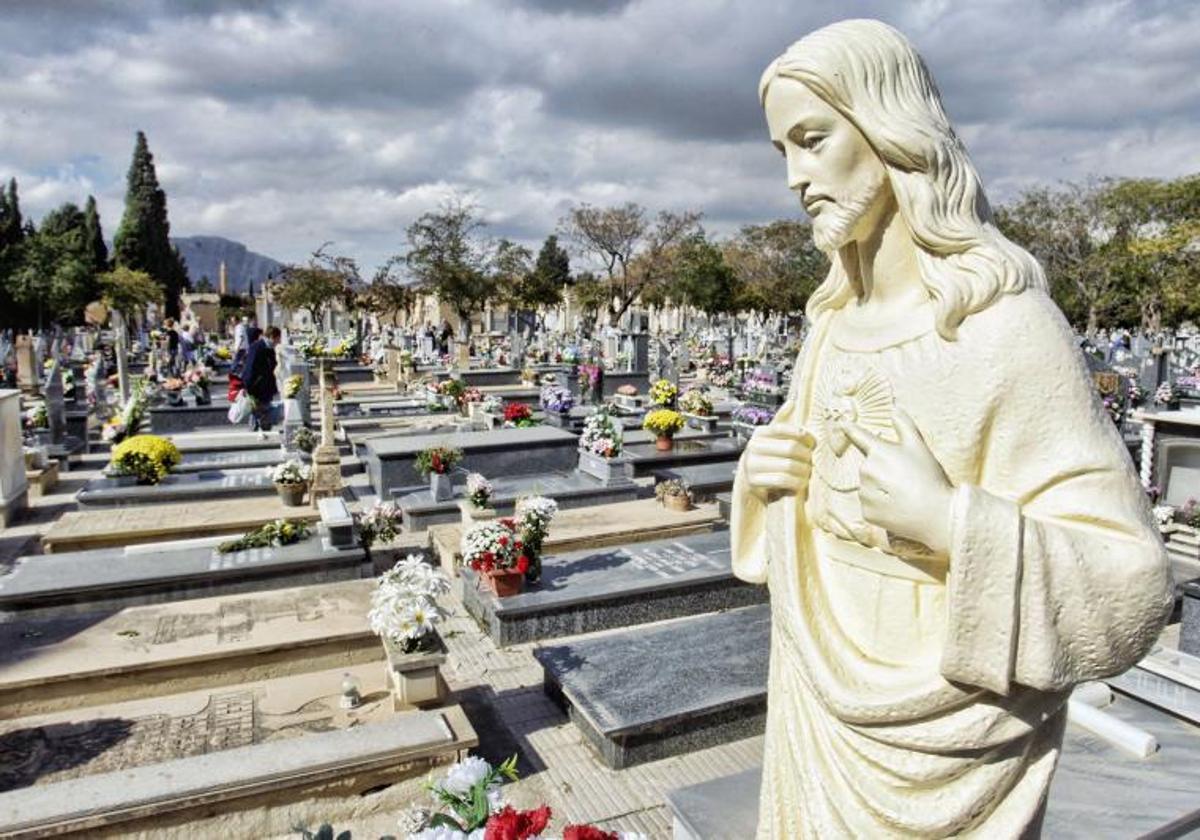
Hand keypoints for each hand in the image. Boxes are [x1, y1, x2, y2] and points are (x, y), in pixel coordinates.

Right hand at [742, 403, 815, 502]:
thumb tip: (792, 401)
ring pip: (788, 466)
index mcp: (760, 433)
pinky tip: (800, 484)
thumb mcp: (772, 438)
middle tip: (811, 461)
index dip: (802, 435)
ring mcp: (752, 464)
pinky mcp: (754, 481)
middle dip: (806, 456)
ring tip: (807, 473)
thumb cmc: (768, 456)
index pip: (783, 428)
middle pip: (790, 448)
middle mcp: (753, 446)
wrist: (749, 479)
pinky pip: (782, 480)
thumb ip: (782, 421)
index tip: (812, 443)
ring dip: (803, 471)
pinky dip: (795, 483)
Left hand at [839, 408, 954, 554]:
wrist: (935, 514)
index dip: (851, 429)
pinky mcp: (867, 512)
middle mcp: (867, 470)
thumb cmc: (928, 478)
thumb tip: (895, 409)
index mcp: (878, 452)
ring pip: (868, 486)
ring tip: (901, 494)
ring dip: (880, 488)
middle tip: (904, 477)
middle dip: (882, 469)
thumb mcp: (919, 447)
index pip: (859, 436)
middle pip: (869, 466)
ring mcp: (865, 492)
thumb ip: (904, 426)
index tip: (842, 423)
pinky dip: (880, 505)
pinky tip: (896, 506)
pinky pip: (870, 504)